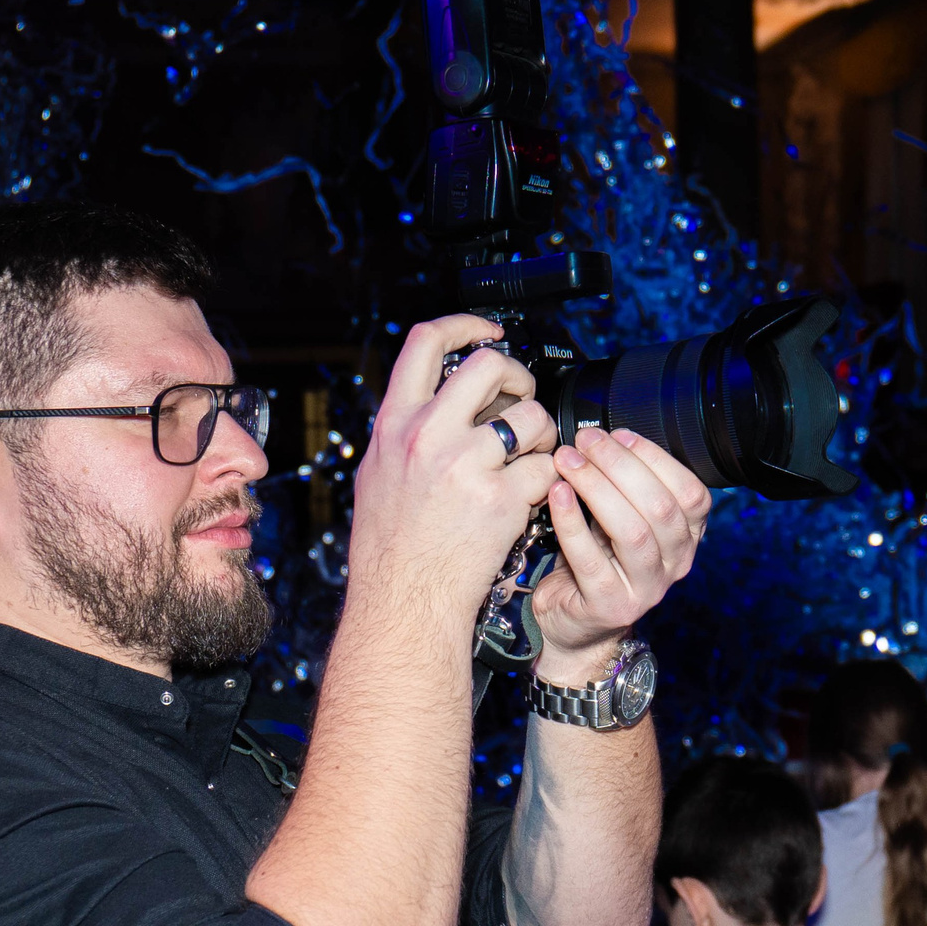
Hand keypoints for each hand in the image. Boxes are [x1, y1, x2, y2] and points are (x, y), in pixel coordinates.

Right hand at [347, 316, 558, 624]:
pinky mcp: (500, 499)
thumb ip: (406, 431)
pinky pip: (545, 469)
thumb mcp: (378, 472)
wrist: (403, 600)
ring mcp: (465, 465)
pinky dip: (547, 482)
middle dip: (518, 378)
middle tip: (522, 401)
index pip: (426, 341)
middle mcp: (427, 435)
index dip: (466, 325)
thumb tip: (436, 398)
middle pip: (489, 365)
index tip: (489, 332)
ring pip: (530, 417)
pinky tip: (530, 498)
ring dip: (540, 437)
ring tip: (525, 463)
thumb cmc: (390, 546)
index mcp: (395, 423)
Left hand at [529, 426, 710, 676]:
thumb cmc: (597, 560)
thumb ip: (625, 486)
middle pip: (661, 506)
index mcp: (686, 537)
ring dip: (596, 488)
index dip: (655, 458)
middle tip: (584, 441)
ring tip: (567, 462)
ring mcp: (647, 589)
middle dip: (619, 465)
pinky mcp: (611, 606)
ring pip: (633, 531)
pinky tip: (556, 494)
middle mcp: (675, 564)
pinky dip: (571, 522)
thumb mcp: (620, 520)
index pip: (691, 493)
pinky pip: (591, 559)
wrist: (574, 621)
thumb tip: (602, 438)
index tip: (617, 434)